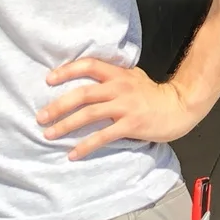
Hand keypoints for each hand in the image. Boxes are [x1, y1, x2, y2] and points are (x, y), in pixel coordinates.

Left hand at [37, 58, 208, 160]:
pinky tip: (73, 154)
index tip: (48, 80)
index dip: (67, 71)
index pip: (89, 65)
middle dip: (59, 105)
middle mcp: (120, 88)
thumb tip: (88, 79)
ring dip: (66, 125)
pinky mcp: (131, 125)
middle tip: (40, 117)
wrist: (179, 107)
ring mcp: (125, 107)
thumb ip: (113, 77)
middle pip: (83, 93)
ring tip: (49, 134)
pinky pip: (103, 136)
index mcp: (119, 74)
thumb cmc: (154, 95)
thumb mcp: (134, 78)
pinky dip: (85, 145)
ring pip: (89, 114)